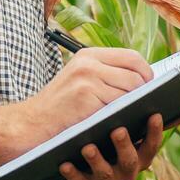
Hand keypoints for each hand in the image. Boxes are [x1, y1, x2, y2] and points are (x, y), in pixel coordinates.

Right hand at [28, 46, 154, 139]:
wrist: (30, 125)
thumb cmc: (58, 108)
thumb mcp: (78, 81)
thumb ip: (105, 75)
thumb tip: (145, 82)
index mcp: (88, 55)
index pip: (131, 57)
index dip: (146, 73)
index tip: (149, 87)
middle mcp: (88, 63)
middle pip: (135, 74)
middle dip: (144, 93)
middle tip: (145, 106)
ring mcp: (87, 80)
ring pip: (130, 91)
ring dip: (136, 106)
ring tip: (135, 116)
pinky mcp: (87, 98)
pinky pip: (119, 107)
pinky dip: (125, 117)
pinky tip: (123, 124)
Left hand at [58, 112, 168, 179]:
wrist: (88, 168)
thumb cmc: (114, 142)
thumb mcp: (135, 135)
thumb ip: (152, 124)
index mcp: (141, 156)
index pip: (152, 145)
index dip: (155, 132)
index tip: (154, 114)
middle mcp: (128, 171)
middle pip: (130, 160)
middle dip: (124, 146)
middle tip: (118, 129)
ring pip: (105, 173)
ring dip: (97, 160)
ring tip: (87, 147)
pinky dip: (73, 174)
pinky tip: (65, 162)